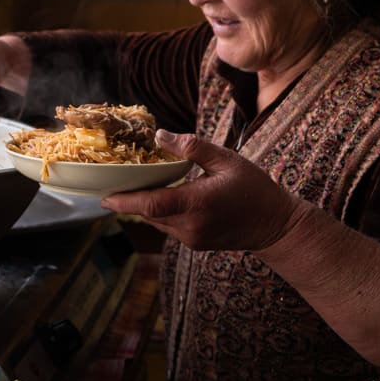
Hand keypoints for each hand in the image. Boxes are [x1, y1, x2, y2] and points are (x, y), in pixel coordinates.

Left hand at [100, 130, 309, 250]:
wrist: (276, 226)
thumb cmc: (255, 190)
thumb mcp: (226, 160)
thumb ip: (192, 148)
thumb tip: (161, 136)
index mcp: (196, 204)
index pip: (150, 205)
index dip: (123, 201)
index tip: (103, 197)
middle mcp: (190, 226)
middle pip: (148, 213)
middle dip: (130, 199)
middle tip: (114, 182)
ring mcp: (191, 238)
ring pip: (157, 221)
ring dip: (146, 205)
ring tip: (137, 185)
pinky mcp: (194, 244)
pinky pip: (168, 227)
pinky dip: (162, 212)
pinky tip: (165, 196)